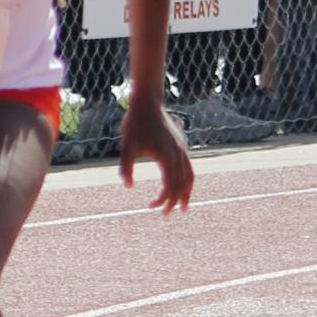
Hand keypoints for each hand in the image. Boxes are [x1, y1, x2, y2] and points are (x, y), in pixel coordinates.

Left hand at [118, 97, 192, 214]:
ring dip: (187, 192)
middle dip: (175, 201)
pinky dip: (187, 179)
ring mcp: (182, 148)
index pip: (170, 185)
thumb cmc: (135, 124)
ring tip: (184, 206)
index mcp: (167, 156)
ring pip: (190, 175)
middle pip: (182, 184)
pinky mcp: (181, 144)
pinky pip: (189, 166)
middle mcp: (178, 153)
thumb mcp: (126, 146)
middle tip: (166, 214)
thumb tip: (128, 186)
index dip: (163, 199)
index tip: (151, 207)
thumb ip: (126, 167)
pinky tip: (182, 184)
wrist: (147, 102)